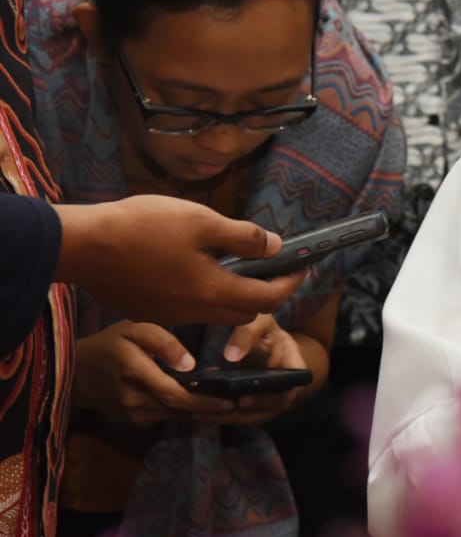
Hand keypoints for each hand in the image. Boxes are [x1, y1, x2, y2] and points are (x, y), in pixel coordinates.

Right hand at [53, 195, 305, 324]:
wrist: (80, 245)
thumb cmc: (142, 228)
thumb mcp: (202, 221)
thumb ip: (243, 237)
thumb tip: (274, 246)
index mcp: (214, 292)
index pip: (268, 298)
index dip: (291, 282)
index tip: (303, 266)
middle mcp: (193, 313)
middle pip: (243, 310)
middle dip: (264, 291)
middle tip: (272, 264)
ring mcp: (168, 316)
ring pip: (214, 311)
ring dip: (232, 292)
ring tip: (235, 261)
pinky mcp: (147, 311)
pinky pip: (187, 308)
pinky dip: (203, 292)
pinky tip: (194, 266)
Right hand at [73, 321, 232, 425]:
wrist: (78, 372)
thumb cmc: (111, 343)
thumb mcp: (134, 328)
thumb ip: (163, 342)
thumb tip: (190, 364)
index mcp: (135, 373)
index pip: (174, 394)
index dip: (203, 400)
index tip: (229, 399)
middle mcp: (134, 399)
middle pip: (178, 408)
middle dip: (208, 408)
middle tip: (237, 404)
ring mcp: (132, 413)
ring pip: (173, 415)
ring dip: (199, 412)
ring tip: (227, 404)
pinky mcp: (133, 420)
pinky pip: (164, 417)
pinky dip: (184, 412)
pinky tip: (203, 405)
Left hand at [205, 313, 310, 424]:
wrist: (265, 343)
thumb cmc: (265, 331)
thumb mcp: (261, 322)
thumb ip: (248, 334)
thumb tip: (231, 356)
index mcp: (294, 369)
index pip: (289, 388)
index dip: (268, 399)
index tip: (244, 399)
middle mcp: (284, 390)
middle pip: (267, 408)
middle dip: (243, 411)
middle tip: (220, 408)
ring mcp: (268, 402)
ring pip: (249, 416)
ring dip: (226, 417)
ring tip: (201, 412)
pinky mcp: (252, 408)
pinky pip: (238, 416)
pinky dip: (220, 415)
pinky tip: (198, 411)